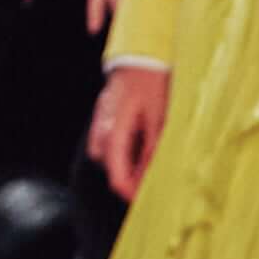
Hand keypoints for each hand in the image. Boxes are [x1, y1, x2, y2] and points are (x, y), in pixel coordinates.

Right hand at [87, 63, 169, 201]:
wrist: (138, 57)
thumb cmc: (150, 84)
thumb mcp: (159, 118)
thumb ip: (152, 149)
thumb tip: (150, 178)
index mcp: (113, 133)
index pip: (116, 175)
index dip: (131, 192)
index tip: (146, 201)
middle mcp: (100, 132)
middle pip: (113, 168)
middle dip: (132, 177)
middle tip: (158, 176)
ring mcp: (99, 126)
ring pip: (111, 157)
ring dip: (130, 162)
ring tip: (153, 155)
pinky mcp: (102, 121)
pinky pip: (111, 145)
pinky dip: (126, 149)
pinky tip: (142, 140)